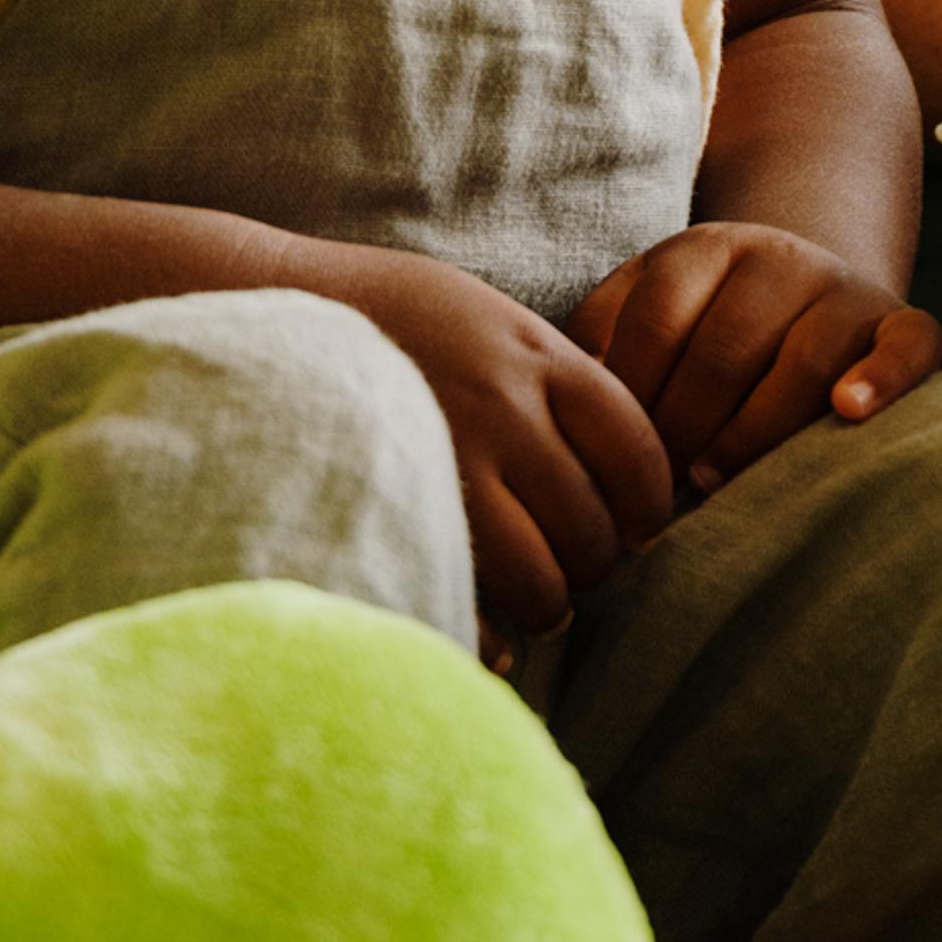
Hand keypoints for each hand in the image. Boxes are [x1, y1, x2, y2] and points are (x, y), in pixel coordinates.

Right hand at [319, 244, 677, 641]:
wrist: (291, 303)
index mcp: (541, 360)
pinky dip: (488, 638)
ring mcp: (448, 465)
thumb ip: (558, 382)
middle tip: (577, 568)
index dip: (650, 508)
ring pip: (539, 579)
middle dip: (596, 565)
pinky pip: (467, 605)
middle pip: (591, 527)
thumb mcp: (498, 321)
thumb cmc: (405, 316)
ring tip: (540, 601)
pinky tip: (493, 637)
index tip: (640, 528)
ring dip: (549, 605)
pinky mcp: (397, 513)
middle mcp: (505, 412)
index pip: (638, 453)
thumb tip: (619, 466)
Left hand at [571, 222, 938, 494]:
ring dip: (756, 429)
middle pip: (727, 348)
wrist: (800, 291)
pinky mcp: (899, 322)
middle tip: (660, 485)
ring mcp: (843, 290)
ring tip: (716, 476)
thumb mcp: (643, 305)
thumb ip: (602, 337)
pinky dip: (882, 378)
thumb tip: (565, 401)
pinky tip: (849, 412)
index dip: (632, 396)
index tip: (613, 453)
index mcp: (706, 247)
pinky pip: (908, 344)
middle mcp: (780, 257)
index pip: (658, 320)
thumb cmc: (699, 326)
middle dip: (685, 426)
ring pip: (807, 358)